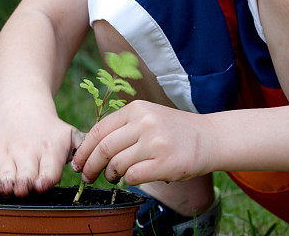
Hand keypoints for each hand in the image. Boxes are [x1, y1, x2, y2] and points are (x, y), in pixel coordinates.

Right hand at [0, 113, 84, 196]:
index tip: (42, 184)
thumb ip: (82, 148)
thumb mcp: (69, 134)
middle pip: (25, 175)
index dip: (45, 178)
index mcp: (49, 150)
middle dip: (25, 184)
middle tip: (25, 188)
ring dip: (7, 183)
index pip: (48, 169)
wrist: (24, 111)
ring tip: (9, 188)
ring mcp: (9, 157)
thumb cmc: (51, 132)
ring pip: (6, 175)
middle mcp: (28, 154)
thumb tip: (91, 164)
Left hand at [71, 100, 214, 185]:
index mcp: (137, 109)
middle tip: (87, 175)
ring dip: (110, 175)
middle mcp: (145, 123)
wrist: (210, 138)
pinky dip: (128, 180)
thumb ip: (123, 127)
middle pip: (103, 149)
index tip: (78, 162)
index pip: (99, 130)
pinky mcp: (164, 164)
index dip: (84, 149)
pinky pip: (133, 176)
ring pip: (116, 164)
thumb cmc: (175, 130)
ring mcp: (155, 143)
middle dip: (90, 166)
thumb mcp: (149, 116)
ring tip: (113, 176)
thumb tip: (91, 147)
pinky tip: (132, 177)